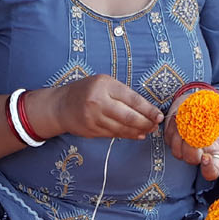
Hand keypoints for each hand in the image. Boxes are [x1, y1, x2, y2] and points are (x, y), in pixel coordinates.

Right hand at [25, 74, 161, 141]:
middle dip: (145, 122)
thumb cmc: (86, 91)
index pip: (132, 99)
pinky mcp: (91, 130)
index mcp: (104, 85)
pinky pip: (114, 134)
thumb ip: (122, 93)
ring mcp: (93, 118)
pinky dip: (127, 135)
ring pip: (122, 128)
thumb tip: (146, 109)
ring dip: (138, 131)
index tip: (159, 115)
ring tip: (148, 130)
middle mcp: (98, 101)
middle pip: (128, 116)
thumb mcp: (103, 83)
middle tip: (155, 125)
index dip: (148, 109)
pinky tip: (136, 135)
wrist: (60, 105)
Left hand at [165, 90, 218, 181]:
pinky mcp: (171, 141)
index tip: (205, 157)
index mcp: (213, 157)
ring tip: (185, 120)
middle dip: (191, 143)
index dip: (208, 168)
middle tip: (195, 128)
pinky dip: (172, 127)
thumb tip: (209, 146)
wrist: (200, 109)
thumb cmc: (212, 120)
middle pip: (191, 158)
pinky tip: (178, 118)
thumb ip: (217, 133)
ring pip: (177, 151)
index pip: (211, 172)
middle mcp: (197, 157)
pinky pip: (169, 138)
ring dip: (180, 134)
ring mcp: (182, 152)